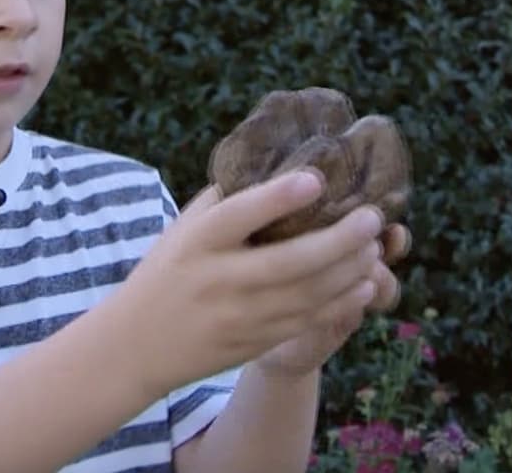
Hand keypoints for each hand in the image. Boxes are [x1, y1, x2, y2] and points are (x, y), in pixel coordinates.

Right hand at [109, 170, 386, 396]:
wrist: (137, 344)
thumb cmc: (167, 271)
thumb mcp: (183, 230)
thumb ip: (225, 201)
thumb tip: (280, 166)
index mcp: (197, 242)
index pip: (239, 215)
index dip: (277, 197)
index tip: (315, 179)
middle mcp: (218, 279)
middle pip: (288, 262)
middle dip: (338, 240)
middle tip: (371, 218)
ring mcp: (238, 316)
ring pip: (307, 295)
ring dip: (349, 270)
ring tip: (374, 247)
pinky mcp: (253, 343)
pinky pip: (306, 322)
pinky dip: (340, 302)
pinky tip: (363, 283)